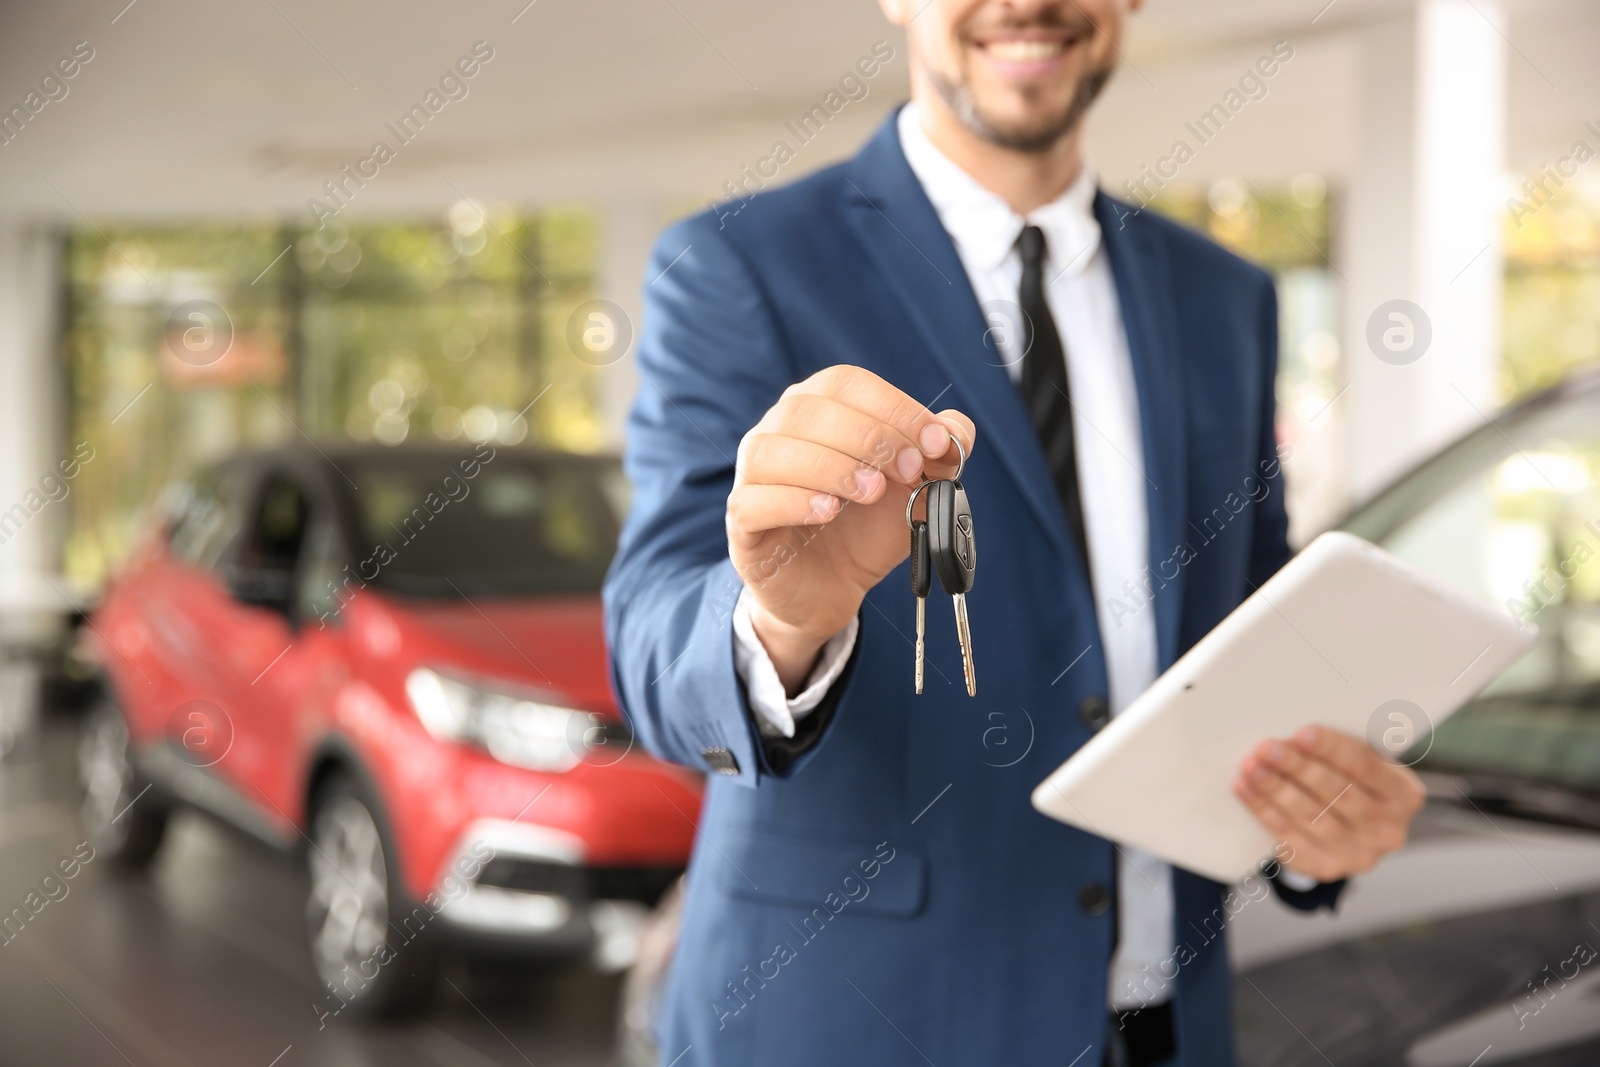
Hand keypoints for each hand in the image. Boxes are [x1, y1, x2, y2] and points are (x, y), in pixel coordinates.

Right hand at [727, 365, 973, 692]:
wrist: (833, 588)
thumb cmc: (867, 527)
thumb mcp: (915, 491)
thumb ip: (939, 456)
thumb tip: (954, 431)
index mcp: (818, 408)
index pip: (846, 383)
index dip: (892, 406)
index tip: (933, 441)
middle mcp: (777, 431)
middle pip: (809, 409)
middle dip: (869, 437)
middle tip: (908, 471)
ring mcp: (753, 475)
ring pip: (774, 450)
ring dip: (831, 465)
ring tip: (871, 492)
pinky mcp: (742, 521)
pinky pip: (754, 500)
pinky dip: (794, 501)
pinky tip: (827, 512)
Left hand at [1233, 726, 1425, 882]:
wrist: (1353, 830)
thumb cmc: (1353, 781)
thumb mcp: (1365, 762)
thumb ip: (1344, 748)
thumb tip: (1294, 726)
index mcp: (1404, 794)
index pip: (1365, 766)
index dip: (1332, 749)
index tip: (1302, 733)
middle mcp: (1388, 830)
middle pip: (1337, 793)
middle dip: (1297, 768)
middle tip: (1267, 748)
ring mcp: (1358, 854)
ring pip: (1310, 817)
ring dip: (1275, 789)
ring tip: (1251, 766)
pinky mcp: (1326, 867)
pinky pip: (1289, 837)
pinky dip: (1263, 811)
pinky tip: (1245, 789)